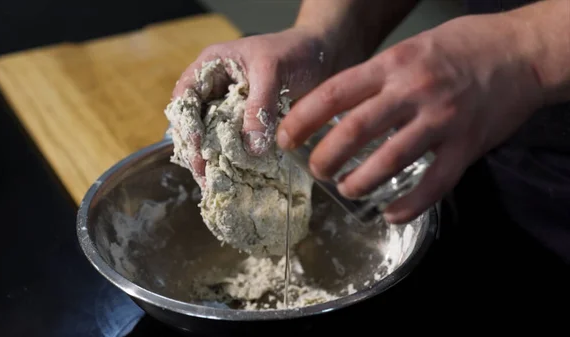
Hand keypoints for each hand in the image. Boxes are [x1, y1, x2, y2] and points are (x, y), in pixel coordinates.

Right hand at [171, 27, 336, 184]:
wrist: (325, 56)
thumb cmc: (295, 51)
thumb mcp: (273, 71)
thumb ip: (259, 106)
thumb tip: (251, 148)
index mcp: (212, 65)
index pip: (186, 94)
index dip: (185, 119)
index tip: (195, 143)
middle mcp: (215, 88)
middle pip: (194, 121)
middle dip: (195, 148)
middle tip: (202, 174)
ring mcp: (231, 107)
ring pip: (212, 136)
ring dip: (212, 158)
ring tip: (212, 184)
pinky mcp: (248, 124)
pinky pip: (234, 144)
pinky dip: (232, 160)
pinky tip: (233, 178)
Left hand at [277, 13, 544, 222]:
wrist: (522, 51)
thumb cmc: (462, 46)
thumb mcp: (410, 49)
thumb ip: (376, 77)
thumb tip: (336, 107)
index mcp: (393, 65)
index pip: (334, 95)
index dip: (303, 120)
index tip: (286, 138)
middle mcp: (413, 91)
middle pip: (354, 130)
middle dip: (325, 156)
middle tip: (316, 170)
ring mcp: (441, 120)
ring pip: (389, 160)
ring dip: (359, 181)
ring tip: (346, 189)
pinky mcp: (466, 146)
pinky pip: (434, 184)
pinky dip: (408, 205)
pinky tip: (390, 214)